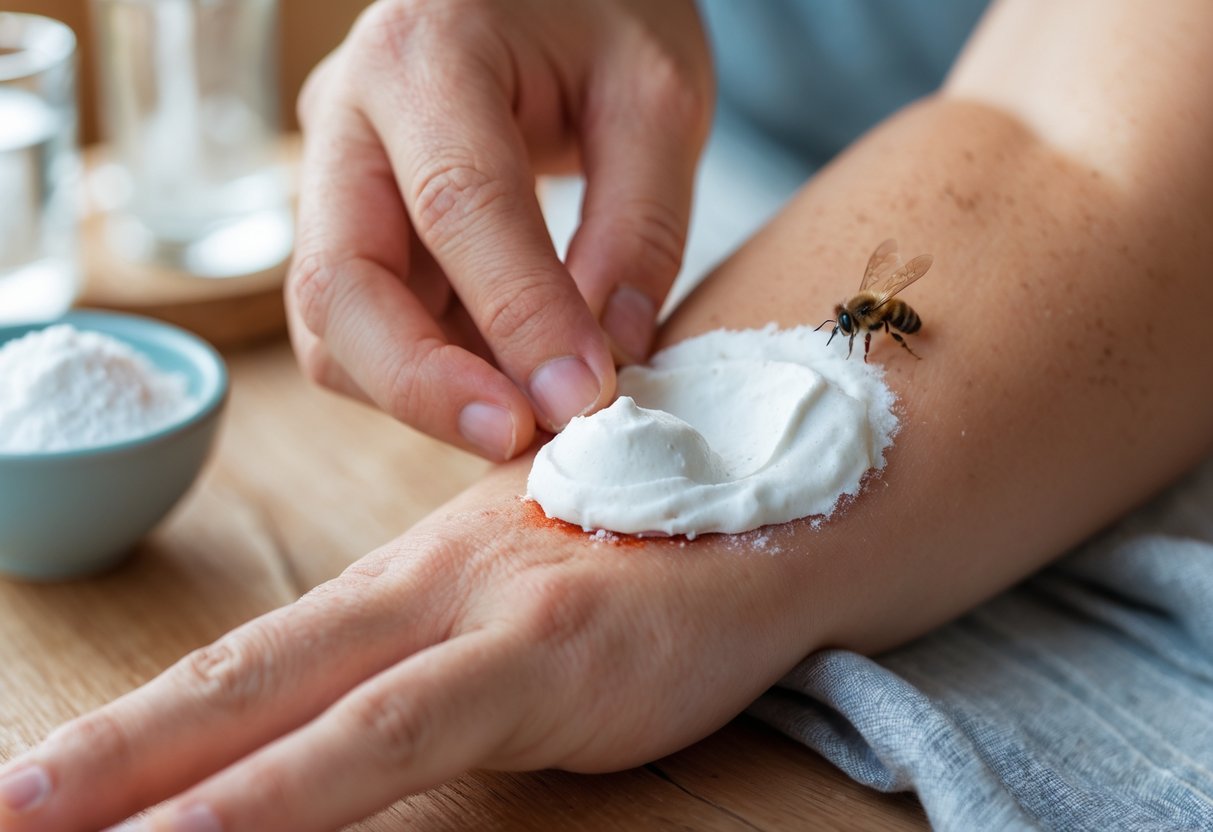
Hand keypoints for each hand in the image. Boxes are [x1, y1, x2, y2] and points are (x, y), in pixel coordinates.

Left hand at [0, 460, 814, 830]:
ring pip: (296, 712)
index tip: (47, 791)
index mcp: (414, 585)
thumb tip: (378, 726)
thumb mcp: (538, 612)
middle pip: (237, 678)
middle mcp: (426, 592)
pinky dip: (289, 791)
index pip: (252, 665)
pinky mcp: (546, 657)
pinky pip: (393, 738)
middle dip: (107, 757)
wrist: (779, 514)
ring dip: (161, 788)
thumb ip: (451, 664)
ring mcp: (482, 619)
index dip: (140, 729)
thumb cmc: (657, 562)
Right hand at [286, 0, 712, 459]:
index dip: (518, 316)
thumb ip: (642, 225)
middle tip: (521, 441)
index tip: (580, 400)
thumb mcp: (658, 95)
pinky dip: (433, 372)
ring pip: (334, 326)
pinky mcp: (347, 229)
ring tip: (533, 410)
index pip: (457, 205)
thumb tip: (606, 359)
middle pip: (339, 283)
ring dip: (427, 390)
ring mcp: (332, 177)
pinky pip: (364, 329)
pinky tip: (507, 377)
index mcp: (424, 53)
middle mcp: (346, 116)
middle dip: (425, 385)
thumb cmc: (600, 18)